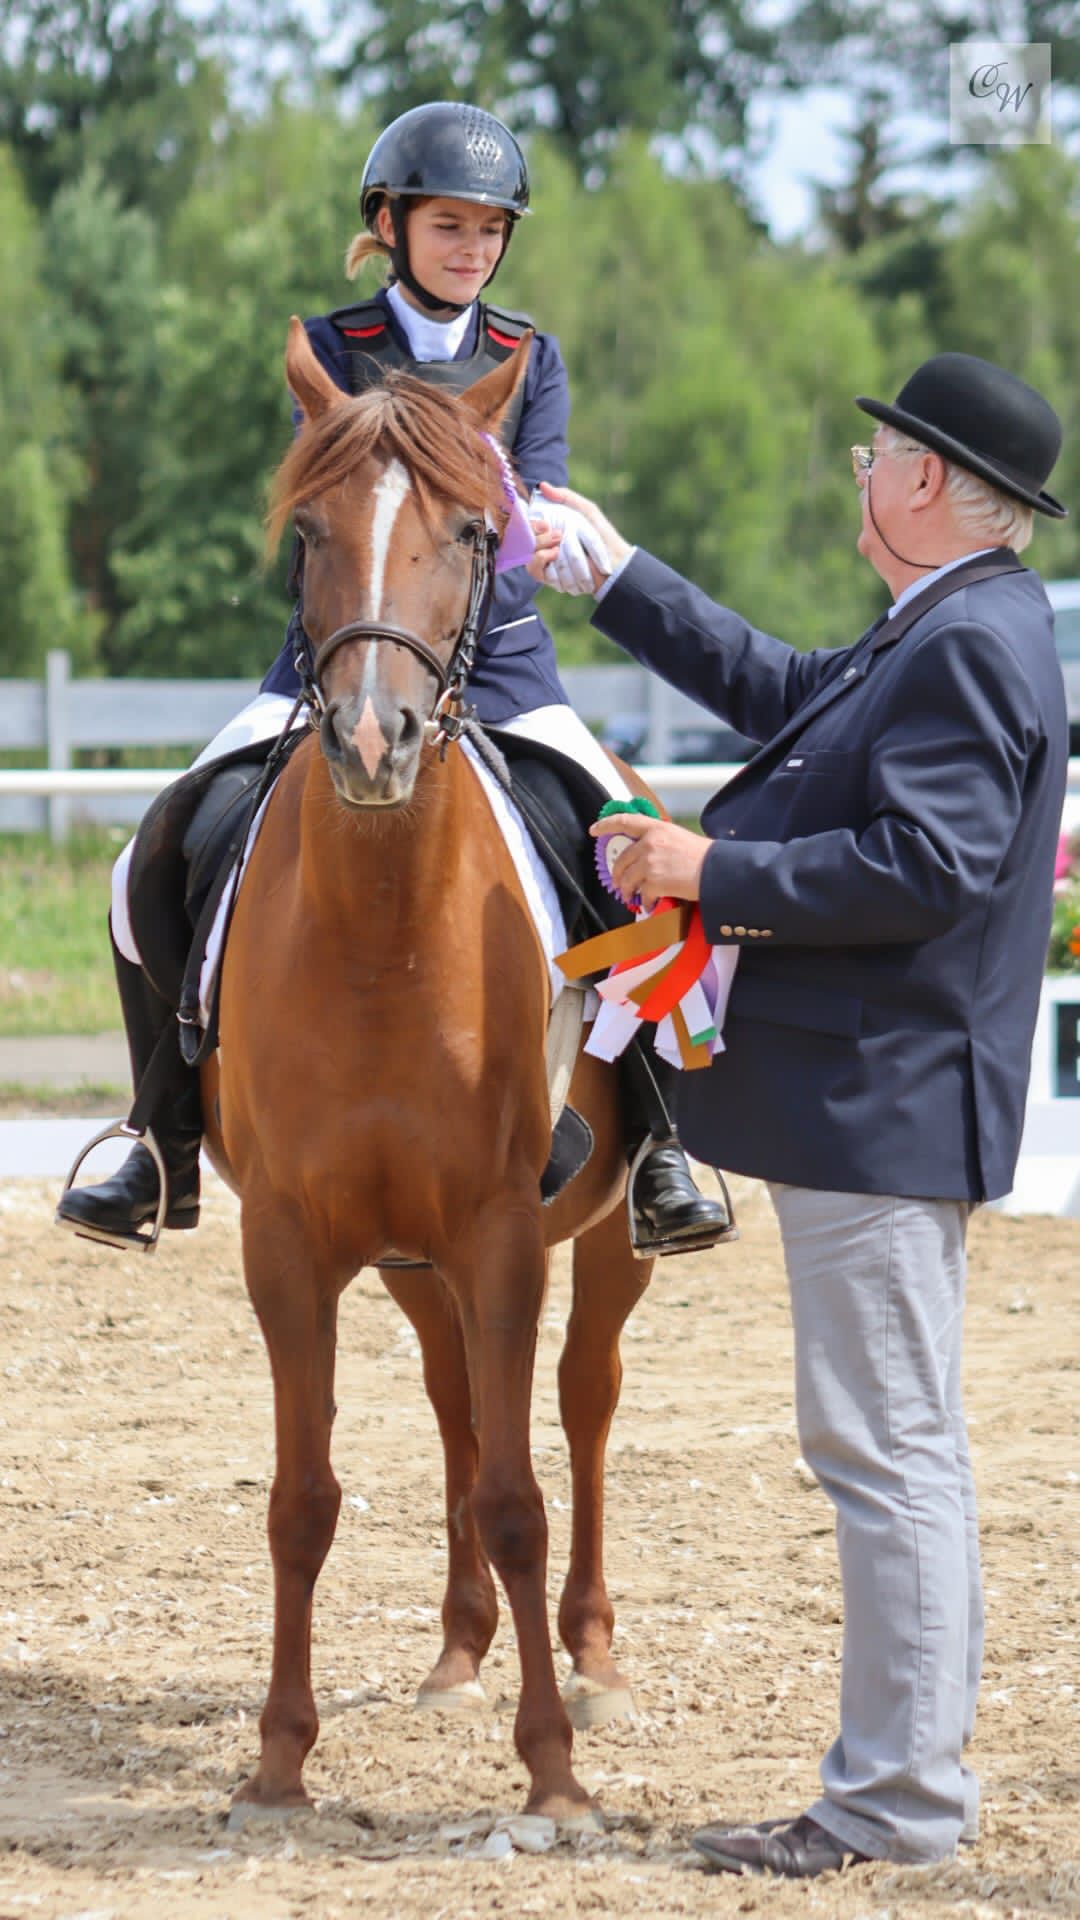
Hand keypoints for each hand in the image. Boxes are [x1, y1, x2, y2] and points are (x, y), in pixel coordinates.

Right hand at [525, 482, 631, 592]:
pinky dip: (545, 563)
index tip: (545, 524)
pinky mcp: (549, 578)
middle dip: (540, 539)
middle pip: (527, 540)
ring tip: (559, 549)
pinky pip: (536, 571)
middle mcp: (545, 544)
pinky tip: (557, 558)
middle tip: (558, 536)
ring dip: (545, 550)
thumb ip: (565, 496)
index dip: (531, 524)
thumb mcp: (586, 510)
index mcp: (552, 527)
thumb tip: (542, 485)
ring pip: (530, 555)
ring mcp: (545, 562)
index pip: (528, 524)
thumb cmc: (602, 535)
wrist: (614, 562)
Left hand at [590, 813, 709, 911]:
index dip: (606, 824)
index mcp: (657, 828)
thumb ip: (660, 841)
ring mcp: (650, 862)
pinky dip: (646, 902)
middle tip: (618, 882)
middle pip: (622, 859)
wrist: (717, 871)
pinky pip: (642, 894)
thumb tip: (645, 853)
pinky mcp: (654, 881)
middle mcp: (650, 843)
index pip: (625, 821)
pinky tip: (650, 904)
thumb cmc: (704, 856)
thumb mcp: (679, 837)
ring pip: (627, 879)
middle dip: (617, 873)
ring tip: (630, 897)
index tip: (594, 830)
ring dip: (627, 890)